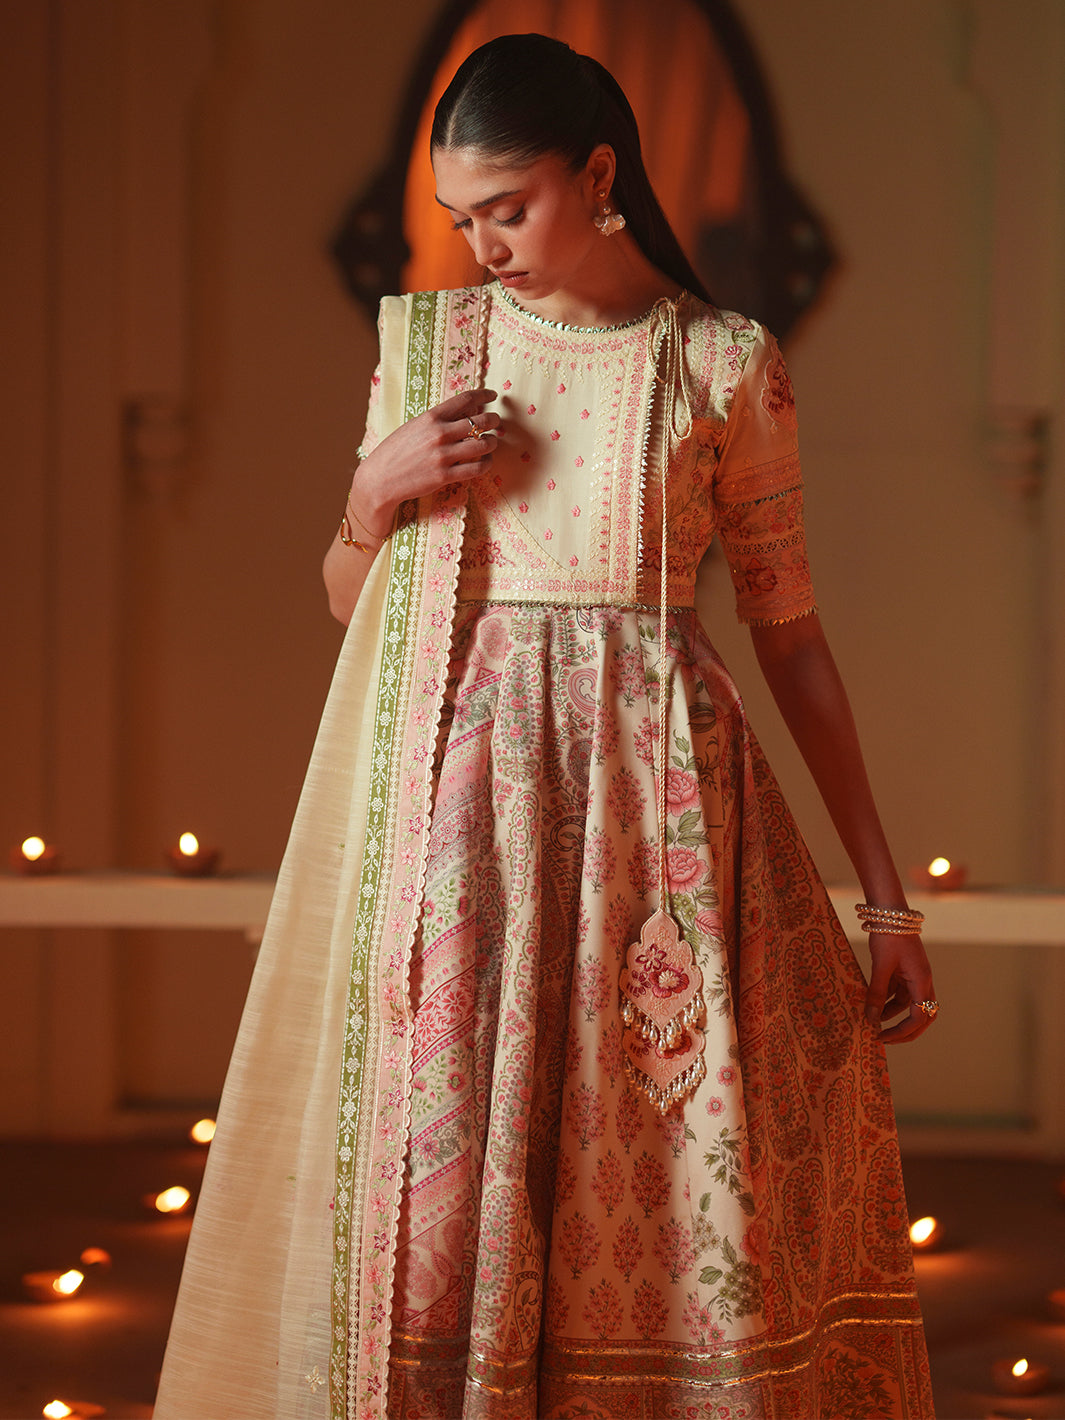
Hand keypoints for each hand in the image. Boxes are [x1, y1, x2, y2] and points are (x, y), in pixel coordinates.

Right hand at [354, 387, 500, 533]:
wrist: (380, 479)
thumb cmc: (396, 451)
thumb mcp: (414, 427)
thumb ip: (438, 420)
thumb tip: (467, 412)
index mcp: (430, 417)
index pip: (465, 399)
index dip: (484, 395)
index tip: (492, 396)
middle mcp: (439, 434)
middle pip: (480, 421)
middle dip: (494, 420)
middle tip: (496, 422)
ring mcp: (443, 456)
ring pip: (483, 444)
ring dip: (492, 442)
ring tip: (491, 442)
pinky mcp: (445, 476)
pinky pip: (477, 468)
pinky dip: (486, 463)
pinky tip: (486, 461)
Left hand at [864, 932, 937, 1043]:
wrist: (889, 911)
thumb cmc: (888, 936)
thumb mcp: (880, 966)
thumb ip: (877, 993)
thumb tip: (872, 1019)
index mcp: (922, 981)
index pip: (919, 1017)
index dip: (902, 1032)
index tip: (882, 1037)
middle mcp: (923, 981)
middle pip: (922, 1016)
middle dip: (905, 1030)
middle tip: (884, 1039)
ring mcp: (915, 976)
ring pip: (908, 1005)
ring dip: (892, 1015)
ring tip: (872, 1021)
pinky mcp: (905, 970)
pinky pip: (899, 992)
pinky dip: (888, 1001)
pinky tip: (872, 1004)